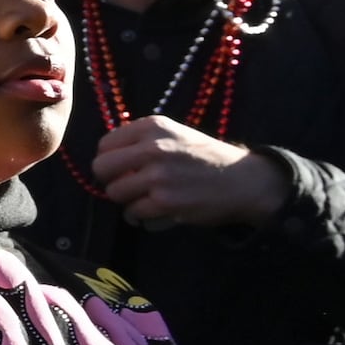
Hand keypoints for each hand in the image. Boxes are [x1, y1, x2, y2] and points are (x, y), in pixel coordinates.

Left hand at [88, 117, 289, 227]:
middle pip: (101, 168)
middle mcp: (153, 147)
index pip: (105, 144)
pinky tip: (155, 212)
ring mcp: (158, 175)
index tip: (122, 168)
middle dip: (110, 180)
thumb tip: (104, 158)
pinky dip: (140, 217)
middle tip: (127, 185)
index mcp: (153, 127)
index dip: (109, 159)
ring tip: (145, 199)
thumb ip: (141, 141)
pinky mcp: (165, 202)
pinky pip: (133, 213)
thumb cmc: (204, 157)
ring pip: (115, 193)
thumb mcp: (174, 134)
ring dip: (127, 200)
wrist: (242, 180)